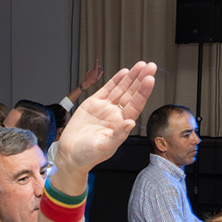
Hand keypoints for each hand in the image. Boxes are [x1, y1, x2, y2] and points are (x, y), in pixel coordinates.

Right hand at [52, 61, 157, 175]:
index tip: (150, 79)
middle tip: (150, 66)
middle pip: (132, 94)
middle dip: (141, 80)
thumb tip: (130, 123)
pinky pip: (107, 89)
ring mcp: (106, 108)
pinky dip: (115, 80)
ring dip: (131, 77)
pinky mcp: (93, 104)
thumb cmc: (88, 156)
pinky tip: (124, 73)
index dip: (143, 92)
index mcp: (122, 126)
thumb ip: (118, 135)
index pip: (136, 105)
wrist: (70, 155)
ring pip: (121, 89)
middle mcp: (116, 115)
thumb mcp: (104, 148)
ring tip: (141, 65)